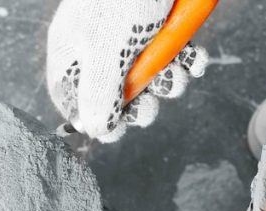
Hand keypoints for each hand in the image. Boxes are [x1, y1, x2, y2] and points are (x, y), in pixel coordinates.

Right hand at [46, 0, 208, 141]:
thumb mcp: (108, 49)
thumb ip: (99, 92)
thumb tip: (95, 129)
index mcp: (74, 47)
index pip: (70, 96)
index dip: (93, 117)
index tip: (116, 129)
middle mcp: (101, 43)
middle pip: (116, 93)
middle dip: (139, 104)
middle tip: (151, 106)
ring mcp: (134, 34)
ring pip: (150, 76)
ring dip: (169, 83)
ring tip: (177, 72)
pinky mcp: (163, 25)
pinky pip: (174, 55)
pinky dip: (188, 62)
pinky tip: (195, 58)